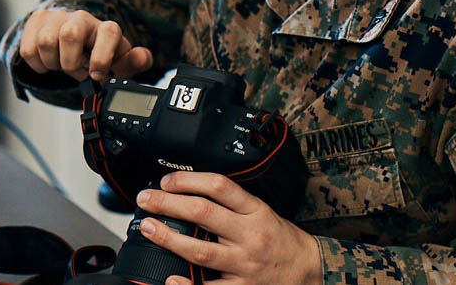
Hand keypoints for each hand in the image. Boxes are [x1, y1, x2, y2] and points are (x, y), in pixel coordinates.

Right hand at [18, 8, 152, 82]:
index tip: (96, 75)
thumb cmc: (97, 52)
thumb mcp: (117, 62)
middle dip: (71, 63)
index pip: (109, 31)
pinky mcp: (36, 22)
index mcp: (105, 28)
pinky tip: (49, 62)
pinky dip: (38, 64)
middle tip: (77, 71)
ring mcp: (57, 18)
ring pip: (46, 42)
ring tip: (63, 65)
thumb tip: (143, 57)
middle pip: (70, 35)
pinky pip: (28, 49)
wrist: (72, 40)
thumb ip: (133, 62)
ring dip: (53, 63)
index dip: (102, 57)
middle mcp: (81, 18)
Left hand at [135, 172, 321, 284]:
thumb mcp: (263, 212)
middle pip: (203, 213)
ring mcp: (244, 264)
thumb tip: (192, 194)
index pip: (219, 186)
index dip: (188, 180)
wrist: (309, 271)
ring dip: (169, 238)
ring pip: (200, 250)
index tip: (166, 182)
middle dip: (168, 204)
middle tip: (146, 200)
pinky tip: (170, 279)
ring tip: (149, 228)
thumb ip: (233, 204)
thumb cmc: (282, 240)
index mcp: (255, 211)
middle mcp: (249, 235)